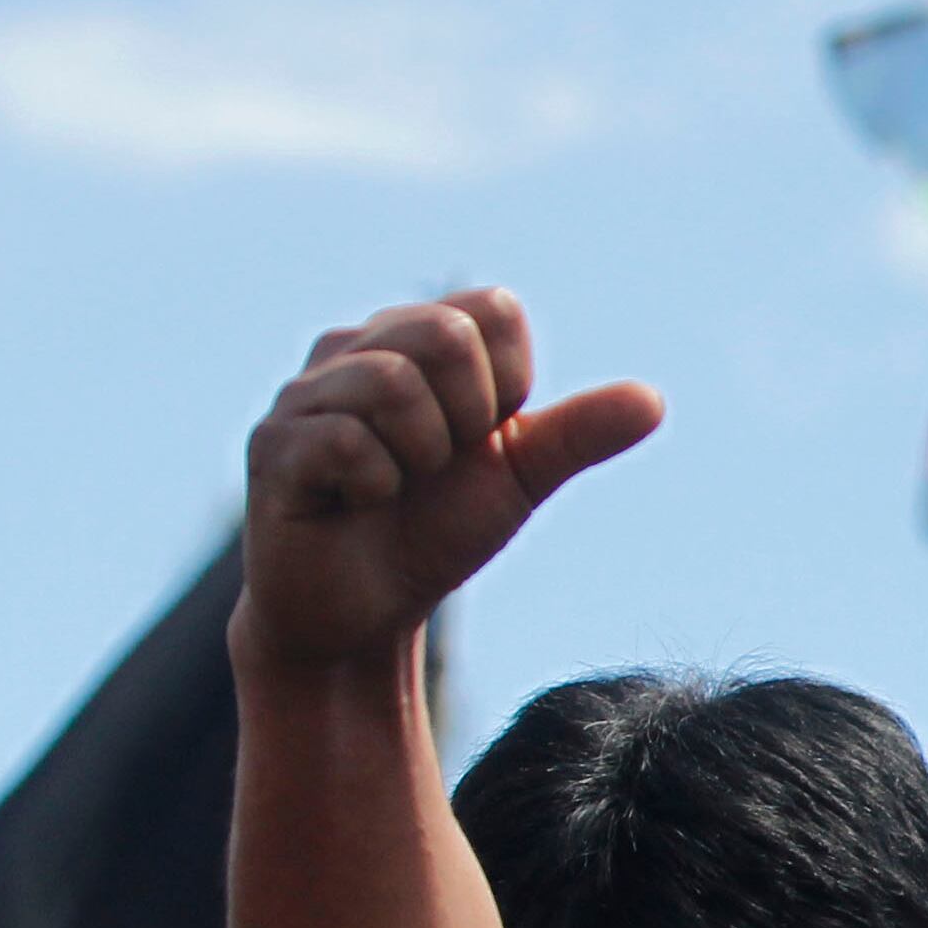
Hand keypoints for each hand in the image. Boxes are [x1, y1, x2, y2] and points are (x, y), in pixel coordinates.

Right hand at [234, 288, 661, 674]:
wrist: (365, 616)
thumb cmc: (437, 532)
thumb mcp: (522, 479)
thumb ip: (580, 434)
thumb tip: (654, 402)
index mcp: (415, 339)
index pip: (493, 311)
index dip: (506, 387)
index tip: (478, 438)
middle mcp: (353, 347)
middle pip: (444, 336)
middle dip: (465, 422)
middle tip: (435, 467)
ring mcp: (304, 392)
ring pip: (392, 386)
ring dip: (419, 459)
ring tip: (395, 487)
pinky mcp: (272, 443)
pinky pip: (348, 442)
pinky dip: (376, 488)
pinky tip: (355, 505)